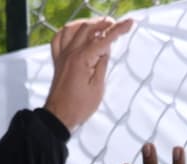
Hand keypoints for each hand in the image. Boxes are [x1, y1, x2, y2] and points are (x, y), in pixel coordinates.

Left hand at [42, 17, 132, 131]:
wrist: (59, 116)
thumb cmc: (79, 106)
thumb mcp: (98, 87)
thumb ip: (102, 64)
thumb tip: (106, 48)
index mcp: (82, 59)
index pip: (103, 39)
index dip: (118, 30)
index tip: (129, 23)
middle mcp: (70, 53)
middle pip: (88, 28)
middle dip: (103, 23)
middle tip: (115, 24)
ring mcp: (62, 55)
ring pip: (72, 29)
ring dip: (87, 24)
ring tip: (98, 26)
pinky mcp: (57, 60)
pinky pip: (58, 38)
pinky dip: (68, 31)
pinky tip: (76, 32)